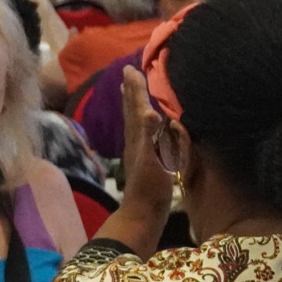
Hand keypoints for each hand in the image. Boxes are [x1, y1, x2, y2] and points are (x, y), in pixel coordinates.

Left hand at [97, 67, 173, 254]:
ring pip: (134, 123)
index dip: (135, 88)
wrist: (142, 213)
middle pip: (132, 111)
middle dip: (131, 92)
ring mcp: (138, 151)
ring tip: (130, 94)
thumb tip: (150, 110)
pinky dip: (142, 125)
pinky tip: (146, 129)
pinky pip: (142, 135)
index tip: (131, 68)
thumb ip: (151, 135)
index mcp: (139, 136)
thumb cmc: (150, 187)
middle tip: (128, 74)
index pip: (137, 106)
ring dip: (133, 106)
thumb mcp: (153, 160)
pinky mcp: (144, 162)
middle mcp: (135, 140)